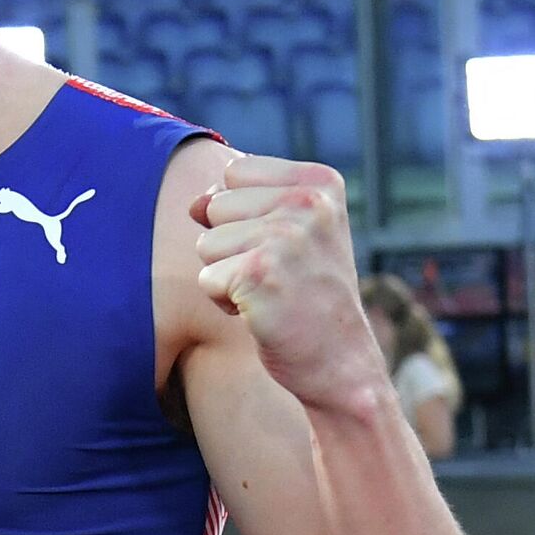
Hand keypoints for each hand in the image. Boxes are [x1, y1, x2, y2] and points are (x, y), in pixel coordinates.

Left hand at [190, 156, 383, 410]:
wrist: (340, 362)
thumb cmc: (306, 294)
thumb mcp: (288, 232)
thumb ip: (241, 202)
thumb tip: (194, 204)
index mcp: (320, 182)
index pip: (234, 172)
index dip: (244, 214)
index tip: (284, 246)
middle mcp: (308, 202)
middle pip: (215, 205)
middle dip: (232, 245)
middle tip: (279, 275)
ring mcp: (285, 237)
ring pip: (206, 243)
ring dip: (227, 275)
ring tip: (272, 293)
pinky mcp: (261, 274)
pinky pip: (206, 279)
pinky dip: (225, 302)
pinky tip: (263, 313)